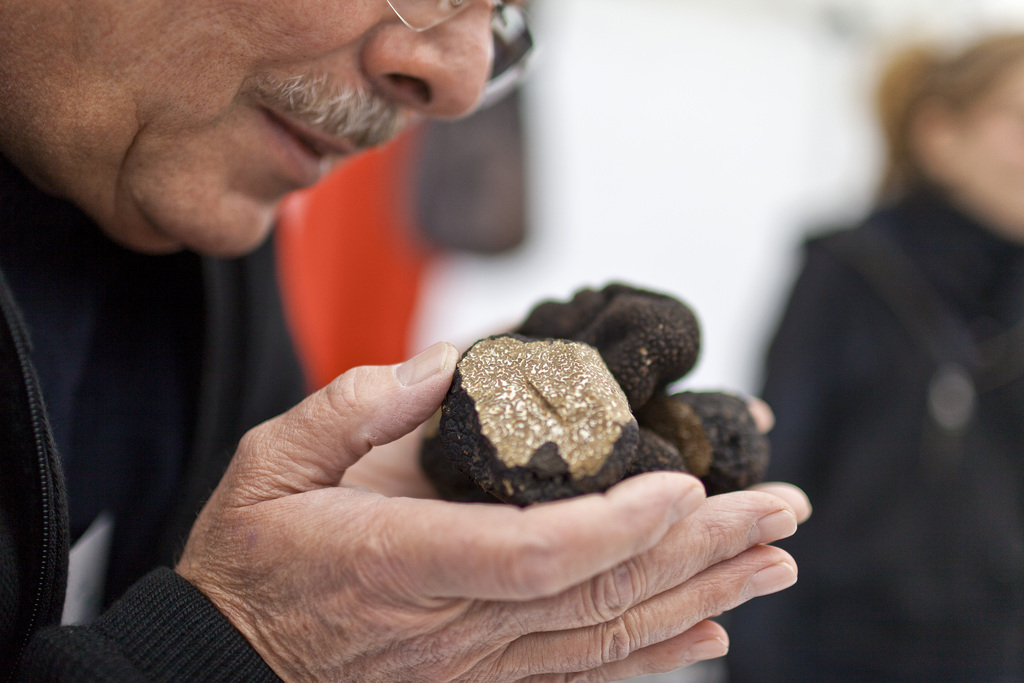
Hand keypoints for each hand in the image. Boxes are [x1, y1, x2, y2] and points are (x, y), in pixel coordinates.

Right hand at [176, 342, 807, 681]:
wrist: (226, 664)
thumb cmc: (251, 557)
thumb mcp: (277, 460)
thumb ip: (363, 404)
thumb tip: (457, 362)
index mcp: (404, 562)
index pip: (534, 553)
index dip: (618, 523)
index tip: (688, 481)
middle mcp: (457, 627)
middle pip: (601, 595)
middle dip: (703, 547)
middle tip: (784, 507)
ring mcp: (476, 666)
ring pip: (609, 639)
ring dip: (703, 595)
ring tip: (776, 560)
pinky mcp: (482, 682)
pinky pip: (584, 676)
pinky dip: (659, 656)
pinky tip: (716, 633)